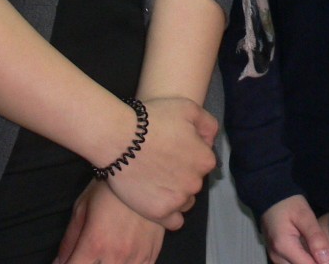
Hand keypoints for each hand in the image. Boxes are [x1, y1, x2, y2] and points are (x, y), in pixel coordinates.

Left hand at [55, 181, 164, 263]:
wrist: (142, 168)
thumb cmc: (108, 186)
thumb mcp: (81, 208)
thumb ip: (69, 241)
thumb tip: (59, 263)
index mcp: (94, 244)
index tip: (67, 261)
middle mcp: (116, 255)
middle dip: (85, 262)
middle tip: (85, 253)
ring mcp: (137, 256)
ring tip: (103, 253)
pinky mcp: (152, 253)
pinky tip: (120, 258)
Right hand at [103, 96, 216, 228]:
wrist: (119, 137)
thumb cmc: (153, 119)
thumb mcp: (188, 108)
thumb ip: (208, 124)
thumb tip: (209, 141)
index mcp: (205, 159)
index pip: (204, 160)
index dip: (189, 152)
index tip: (173, 147)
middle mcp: (195, 183)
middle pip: (194, 180)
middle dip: (182, 173)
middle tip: (162, 161)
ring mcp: (177, 200)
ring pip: (186, 201)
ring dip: (177, 193)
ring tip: (156, 179)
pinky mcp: (159, 213)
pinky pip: (174, 221)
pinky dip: (170, 212)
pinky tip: (159, 199)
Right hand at [259, 195, 328, 263]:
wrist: (270, 196)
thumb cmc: (289, 203)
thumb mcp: (305, 215)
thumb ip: (315, 237)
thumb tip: (326, 261)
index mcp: (284, 247)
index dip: (322, 263)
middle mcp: (276, 257)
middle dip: (315, 262)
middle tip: (325, 251)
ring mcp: (274, 257)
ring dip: (308, 261)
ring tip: (318, 249)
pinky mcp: (276, 256)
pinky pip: (291, 263)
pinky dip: (302, 259)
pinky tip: (310, 251)